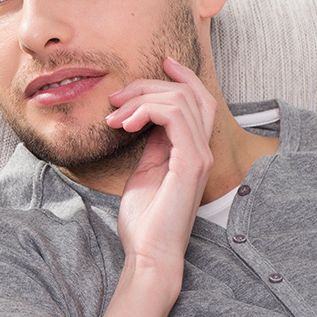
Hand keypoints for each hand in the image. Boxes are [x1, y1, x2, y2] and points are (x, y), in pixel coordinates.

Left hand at [105, 57, 215, 275]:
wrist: (148, 254)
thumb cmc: (145, 220)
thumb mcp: (145, 171)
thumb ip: (151, 144)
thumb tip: (142, 117)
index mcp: (193, 151)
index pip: (199, 100)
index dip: (183, 76)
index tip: (161, 62)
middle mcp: (202, 150)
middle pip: (187, 94)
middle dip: (147, 86)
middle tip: (115, 99)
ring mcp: (199, 157)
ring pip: (178, 100)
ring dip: (140, 99)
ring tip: (114, 118)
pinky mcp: (191, 164)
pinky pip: (174, 117)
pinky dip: (145, 111)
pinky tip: (124, 125)